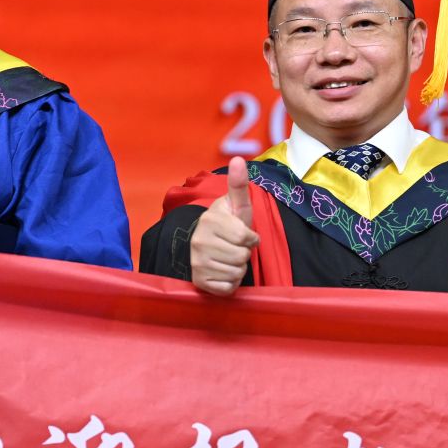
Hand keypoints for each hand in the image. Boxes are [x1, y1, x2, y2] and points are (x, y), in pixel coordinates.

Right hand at [189, 156, 259, 297]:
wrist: (205, 246)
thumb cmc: (227, 225)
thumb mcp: (235, 205)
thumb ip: (238, 185)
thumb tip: (239, 159)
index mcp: (210, 221)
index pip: (246, 238)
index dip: (251, 238)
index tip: (244, 234)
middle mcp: (199, 242)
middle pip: (242, 257)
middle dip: (244, 254)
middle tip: (234, 248)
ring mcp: (197, 263)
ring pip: (236, 273)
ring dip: (238, 268)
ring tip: (228, 258)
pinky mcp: (199, 282)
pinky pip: (228, 288)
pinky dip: (231, 283)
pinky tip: (223, 271)